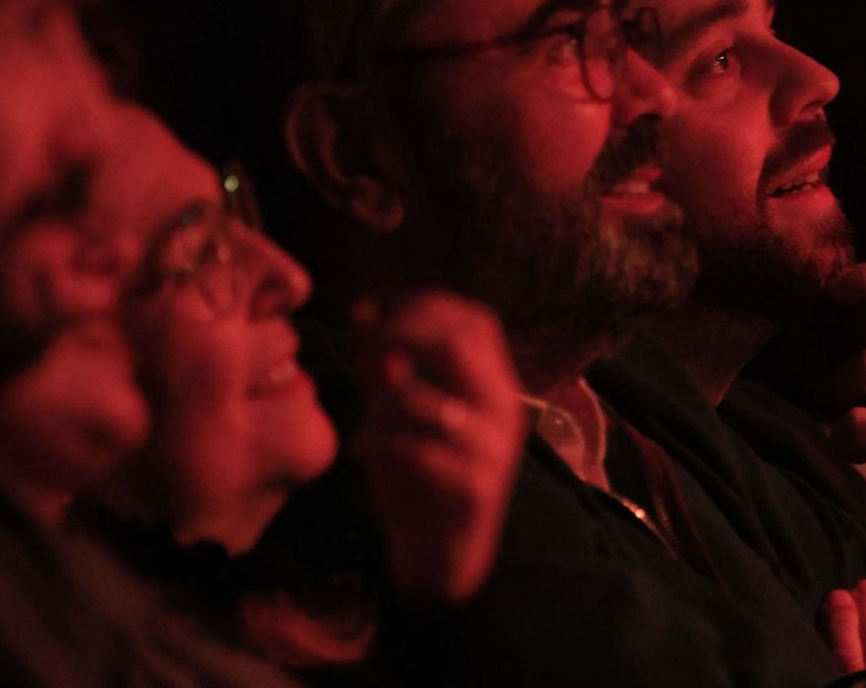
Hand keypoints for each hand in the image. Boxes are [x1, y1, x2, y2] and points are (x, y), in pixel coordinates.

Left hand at [354, 291, 525, 602]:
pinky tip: (362, 448)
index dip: (427, 308)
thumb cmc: (419, 479)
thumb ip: (384, 365)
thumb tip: (363, 309)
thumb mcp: (398, 414)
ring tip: (366, 418)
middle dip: (404, 337)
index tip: (381, 316)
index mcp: (494, 388)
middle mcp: (503, 412)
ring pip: (432, 402)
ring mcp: (493, 450)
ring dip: (384, 402)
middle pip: (460, 346)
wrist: (442, 557)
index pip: (476, 323)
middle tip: (368, 352)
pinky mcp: (473, 488)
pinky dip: (380, 441)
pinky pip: (419, 450)